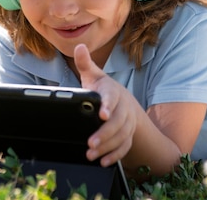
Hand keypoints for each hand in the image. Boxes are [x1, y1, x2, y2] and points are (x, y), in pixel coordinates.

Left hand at [73, 43, 137, 166]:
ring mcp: (127, 123)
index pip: (112, 98)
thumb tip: (78, 46)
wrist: (125, 102)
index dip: (108, 105)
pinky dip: (116, 155)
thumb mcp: (94, 75)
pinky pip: (125, 146)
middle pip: (118, 122)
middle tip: (90, 143)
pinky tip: (103, 161)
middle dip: (105, 133)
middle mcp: (123, 108)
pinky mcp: (128, 136)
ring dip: (108, 146)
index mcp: (113, 92)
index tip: (101, 114)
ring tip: (91, 154)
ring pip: (122, 136)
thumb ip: (85, 63)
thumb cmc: (104, 89)